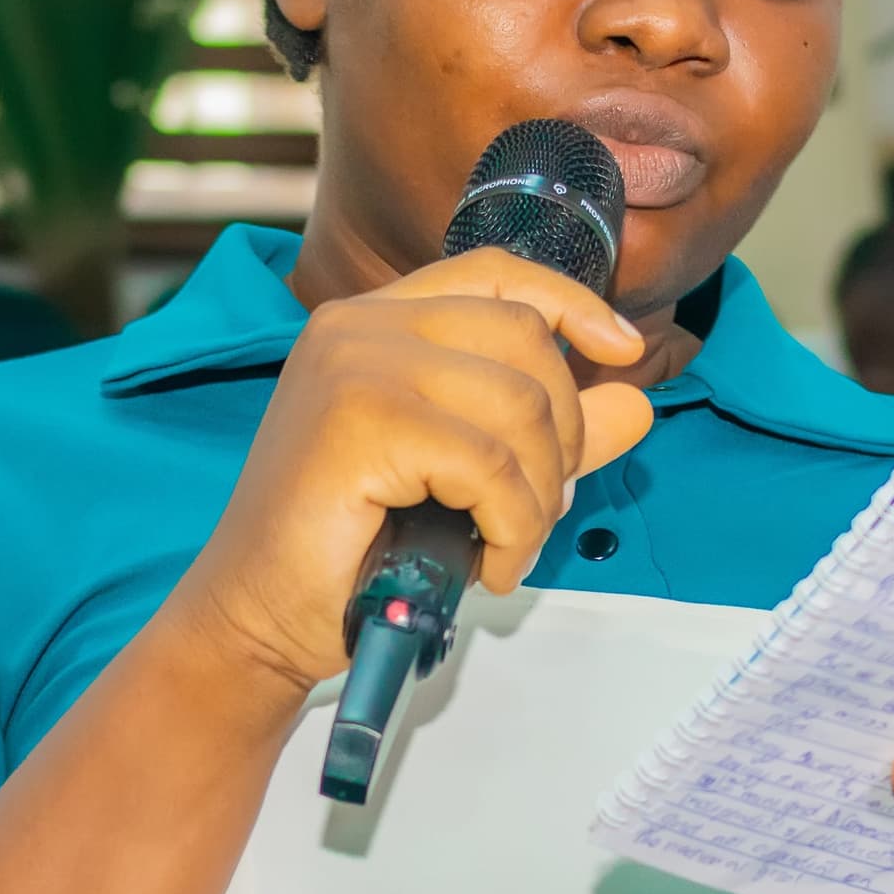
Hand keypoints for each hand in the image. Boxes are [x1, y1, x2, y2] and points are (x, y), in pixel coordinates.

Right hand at [162, 251, 653, 697]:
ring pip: (519, 406)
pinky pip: (491, 466)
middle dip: (560, 434)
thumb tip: (637, 401)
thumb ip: (546, 436)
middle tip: (532, 511)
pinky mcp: (359, 421)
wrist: (257, 619)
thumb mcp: (466, 482)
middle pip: (525, 340)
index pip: (496, 274)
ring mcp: (354, 365)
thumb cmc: (348, 553)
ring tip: (505, 546)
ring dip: (538, 496)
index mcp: (375, 322)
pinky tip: (487, 566)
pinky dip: (513, 526)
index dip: (571, 303)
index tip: (623, 351)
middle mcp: (359, 326)